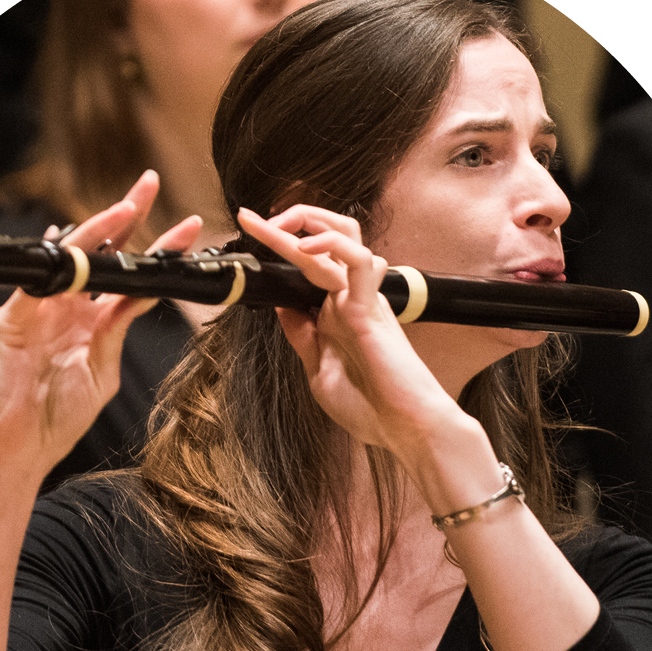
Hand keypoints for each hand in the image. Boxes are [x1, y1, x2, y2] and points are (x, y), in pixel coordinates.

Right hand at [0, 171, 201, 480]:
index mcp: (91, 316)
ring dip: (100, 232)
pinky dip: (59, 266)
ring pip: (72, 259)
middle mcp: (66, 304)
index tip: (188, 227)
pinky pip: (37, 285)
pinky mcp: (12, 320)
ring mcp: (39, 308)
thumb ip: (120, 327)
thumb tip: (145, 295)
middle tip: (151, 182)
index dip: (157, 249)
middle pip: (101, 249)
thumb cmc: (61, 413)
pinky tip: (78, 244)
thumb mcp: (105, 366)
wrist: (24, 446)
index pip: (129, 272)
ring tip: (129, 208)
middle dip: (127, 214)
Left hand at [237, 205, 461, 454]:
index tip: (247, 234)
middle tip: (254, 220)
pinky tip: (304, 249)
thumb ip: (300, 335)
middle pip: (323, 239)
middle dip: (289, 221)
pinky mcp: (372, 306)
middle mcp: (349, 298)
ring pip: (343, 236)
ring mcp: (362, 299)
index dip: (277, 247)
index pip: (305, 265)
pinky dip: (332, 246)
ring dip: (309, 221)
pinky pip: (359, 261)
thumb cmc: (369, 407)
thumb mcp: (316, 369)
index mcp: (335, 312)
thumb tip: (278, 305)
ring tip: (275, 224)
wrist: (404, 429)